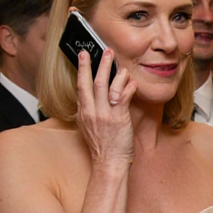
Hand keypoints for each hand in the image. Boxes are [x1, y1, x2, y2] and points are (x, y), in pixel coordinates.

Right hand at [75, 49, 136, 167]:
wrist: (109, 163)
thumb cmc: (102, 147)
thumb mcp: (88, 127)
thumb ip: (88, 110)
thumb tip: (88, 96)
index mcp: (83, 113)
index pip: (81, 86)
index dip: (82, 69)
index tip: (83, 55)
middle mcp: (91, 112)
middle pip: (91, 82)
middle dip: (95, 63)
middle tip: (102, 50)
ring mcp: (104, 115)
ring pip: (106, 86)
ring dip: (113, 71)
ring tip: (118, 61)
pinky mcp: (118, 119)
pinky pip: (122, 97)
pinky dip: (127, 87)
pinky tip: (131, 81)